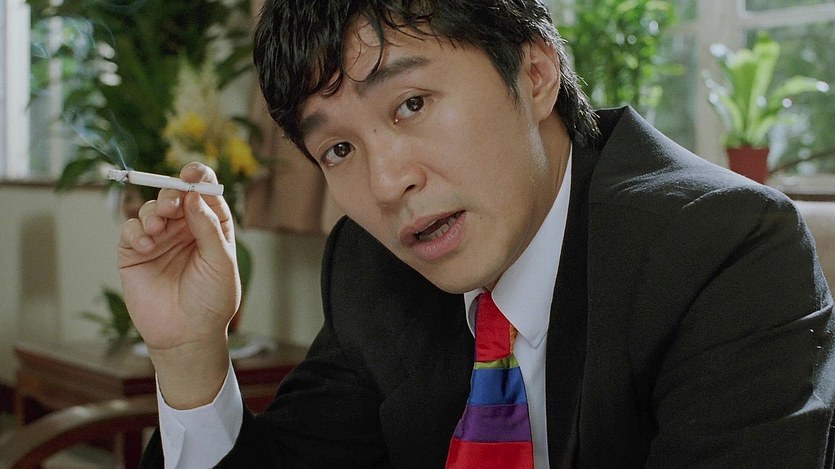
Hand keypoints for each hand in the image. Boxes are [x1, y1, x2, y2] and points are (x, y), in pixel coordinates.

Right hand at [117, 163, 238, 406]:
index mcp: (211, 225)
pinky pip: (130, 230)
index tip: (192, 172)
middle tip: (172, 204)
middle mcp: (184, 228)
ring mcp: (159, 239)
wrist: (187, 335)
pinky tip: (147, 246)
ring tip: (158, 231)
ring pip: (151, 208)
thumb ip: (209, 228)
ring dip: (153, 213)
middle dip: (172, 193)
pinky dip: (136, 231)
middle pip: (175, 195)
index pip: (204, 192)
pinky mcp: (134, 253)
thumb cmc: (212, 300)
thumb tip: (194, 195)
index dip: (198, 177)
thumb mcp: (221, 263)